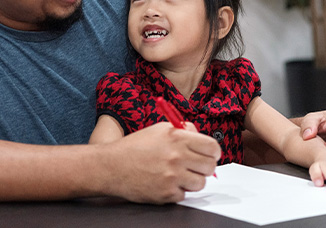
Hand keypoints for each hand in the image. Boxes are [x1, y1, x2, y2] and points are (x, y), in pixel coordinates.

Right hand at [104, 122, 220, 203]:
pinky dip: (178, 191)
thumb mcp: (160, 130)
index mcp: (177, 138)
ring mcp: (172, 177)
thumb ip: (184, 131)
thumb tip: (203, 140)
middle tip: (195, 166)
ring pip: (201, 183)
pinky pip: (185, 195)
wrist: (111, 167)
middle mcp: (176, 157)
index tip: (210, 154)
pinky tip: (166, 182)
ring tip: (179, 175)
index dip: (213, 152)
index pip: (212, 147)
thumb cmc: (135, 147)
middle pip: (210, 167)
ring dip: (193, 180)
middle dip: (205, 167)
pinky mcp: (166, 194)